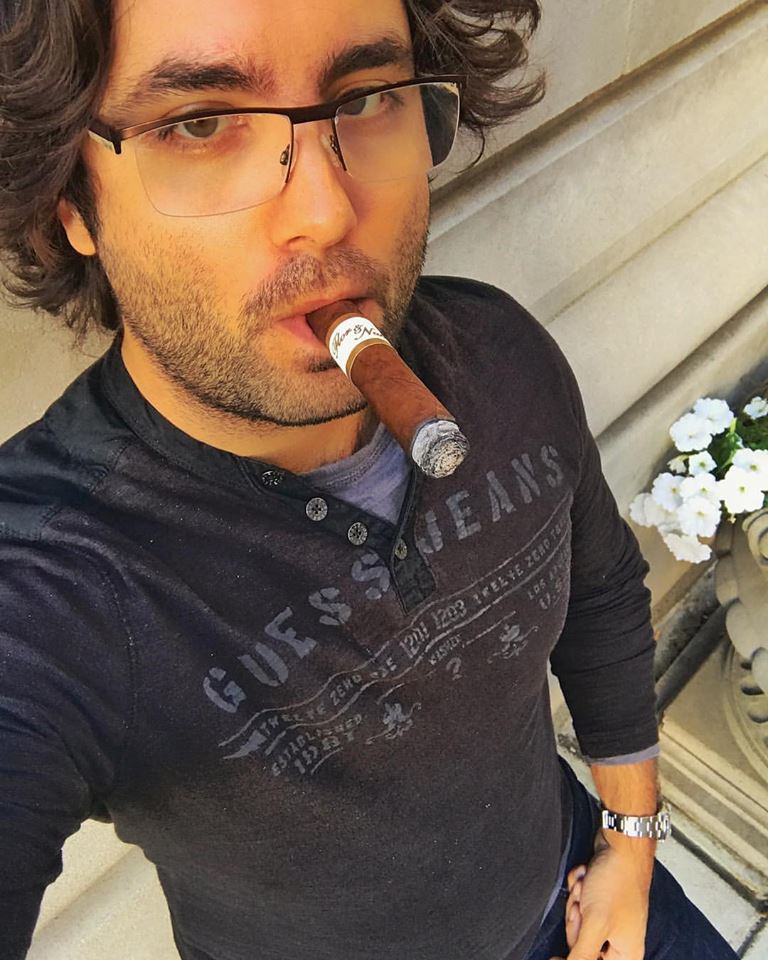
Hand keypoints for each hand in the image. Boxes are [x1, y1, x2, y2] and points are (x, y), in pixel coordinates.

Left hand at [549, 830, 652, 959]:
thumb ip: (581, 956)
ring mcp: (609, 917)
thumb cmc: (617, 883)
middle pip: (581, 943)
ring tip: (585, 887)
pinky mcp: (599, 898)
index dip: (573, 959)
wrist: (620, 844)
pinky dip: (578, 887)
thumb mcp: (595, 926)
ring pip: (578, 920)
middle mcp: (619, 938)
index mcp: (625, 954)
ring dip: (576, 899)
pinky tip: (584, 876)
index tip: (555, 956)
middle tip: (582, 906)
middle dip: (576, 919)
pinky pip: (579, 900)